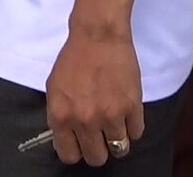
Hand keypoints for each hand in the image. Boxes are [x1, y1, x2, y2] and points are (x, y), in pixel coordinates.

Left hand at [45, 30, 144, 166]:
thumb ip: (60, 116)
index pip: (69, 155)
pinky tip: (127, 114)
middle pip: (97, 157)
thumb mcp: (55, 90)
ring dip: (118, 139)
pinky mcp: (132, 106)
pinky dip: (133, 126)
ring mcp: (110, 115)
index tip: (82, 143)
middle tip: (101, 136)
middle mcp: (85, 120)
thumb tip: (68, 138)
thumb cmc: (74, 58)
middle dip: (99, 149)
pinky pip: (137, 133)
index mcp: (61, 117)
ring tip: (116, 124)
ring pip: (119, 148)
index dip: (77, 150)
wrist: (98, 35)